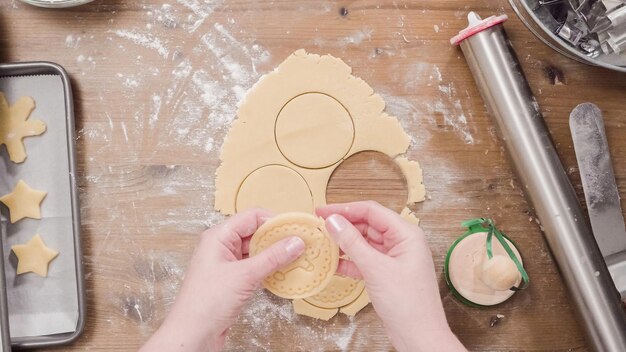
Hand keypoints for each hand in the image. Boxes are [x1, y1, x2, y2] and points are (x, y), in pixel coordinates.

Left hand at [141, 209, 304, 351]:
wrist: (192, 335)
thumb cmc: (206, 303)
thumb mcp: (245, 276)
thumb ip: (272, 257)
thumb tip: (295, 242)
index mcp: (218, 236)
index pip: (252, 216)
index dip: (274, 220)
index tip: (295, 228)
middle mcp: (221, 246)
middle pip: (255, 232)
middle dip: (277, 238)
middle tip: (300, 244)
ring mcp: (226, 264)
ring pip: (256, 251)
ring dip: (274, 254)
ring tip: (296, 258)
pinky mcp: (231, 280)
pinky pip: (254, 267)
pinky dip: (268, 268)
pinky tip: (283, 273)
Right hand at [316, 201, 464, 351]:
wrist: (420, 337)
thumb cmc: (408, 304)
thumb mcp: (375, 269)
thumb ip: (352, 243)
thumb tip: (333, 221)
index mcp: (406, 234)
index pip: (371, 211)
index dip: (344, 208)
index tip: (322, 209)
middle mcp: (402, 243)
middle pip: (367, 224)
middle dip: (343, 225)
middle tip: (319, 226)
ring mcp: (395, 258)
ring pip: (365, 242)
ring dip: (345, 243)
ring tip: (323, 243)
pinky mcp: (387, 273)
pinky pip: (366, 259)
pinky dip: (350, 260)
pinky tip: (335, 263)